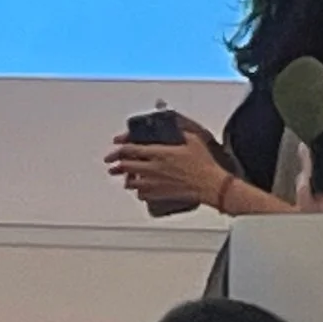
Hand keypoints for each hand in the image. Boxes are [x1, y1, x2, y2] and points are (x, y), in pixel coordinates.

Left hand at [106, 135, 230, 208]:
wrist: (211, 185)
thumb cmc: (204, 164)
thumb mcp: (193, 140)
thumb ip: (179, 132)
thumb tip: (173, 127)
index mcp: (160, 153)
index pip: (131, 149)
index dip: (119, 147)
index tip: (115, 146)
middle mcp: (154, 168)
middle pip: (126, 166)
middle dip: (115, 164)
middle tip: (110, 163)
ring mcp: (156, 183)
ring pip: (131, 182)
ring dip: (126, 178)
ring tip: (124, 176)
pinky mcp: (161, 194)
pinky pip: (142, 194)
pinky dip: (138, 191)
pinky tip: (140, 188)